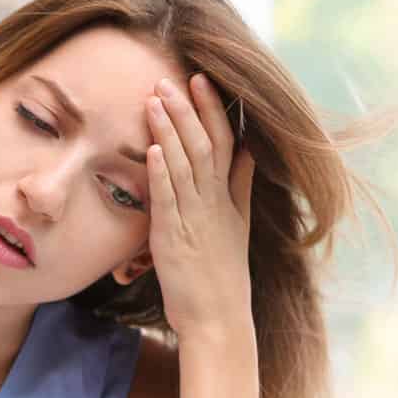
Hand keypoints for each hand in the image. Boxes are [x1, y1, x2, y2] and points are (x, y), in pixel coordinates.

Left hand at [144, 73, 256, 342]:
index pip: (223, 141)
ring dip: (168, 131)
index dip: (211, 109)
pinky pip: (168, 201)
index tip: (199, 78)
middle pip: (203, 146)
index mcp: (228, 196)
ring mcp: (195, 219)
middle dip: (187, 110)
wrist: (218, 319)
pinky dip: (160, 174)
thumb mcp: (237, 224)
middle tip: (169, 79)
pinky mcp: (173, 238)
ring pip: (184, 166)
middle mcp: (214, 202)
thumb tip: (246, 150)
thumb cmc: (222, 273)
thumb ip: (240, 185)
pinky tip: (151, 150)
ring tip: (155, 100)